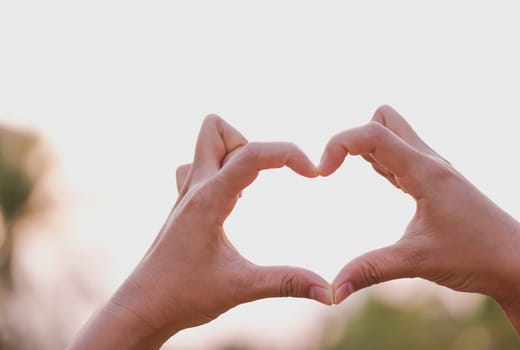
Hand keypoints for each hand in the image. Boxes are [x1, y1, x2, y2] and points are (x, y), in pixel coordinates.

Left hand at [69, 115, 331, 348]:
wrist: (141, 309)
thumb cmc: (183, 297)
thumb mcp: (241, 287)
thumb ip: (287, 283)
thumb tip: (330, 292)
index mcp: (208, 200)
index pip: (252, 153)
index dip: (289, 154)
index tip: (314, 174)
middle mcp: (194, 188)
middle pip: (216, 129)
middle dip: (252, 144)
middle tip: (267, 180)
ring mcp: (186, 194)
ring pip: (206, 144)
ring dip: (234, 154)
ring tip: (251, 190)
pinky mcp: (184, 205)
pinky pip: (201, 167)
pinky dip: (223, 171)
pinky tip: (234, 201)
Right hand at [318, 105, 519, 340]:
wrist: (516, 263)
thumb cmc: (476, 257)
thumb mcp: (416, 262)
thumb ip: (370, 270)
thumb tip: (332, 290)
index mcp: (424, 170)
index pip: (372, 133)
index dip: (338, 144)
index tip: (321, 175)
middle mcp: (428, 161)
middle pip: (382, 119)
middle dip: (352, 138)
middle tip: (337, 169)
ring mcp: (432, 170)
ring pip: (391, 135)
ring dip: (364, 149)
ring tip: (343, 174)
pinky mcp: (433, 182)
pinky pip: (398, 156)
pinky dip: (378, 161)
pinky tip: (375, 181)